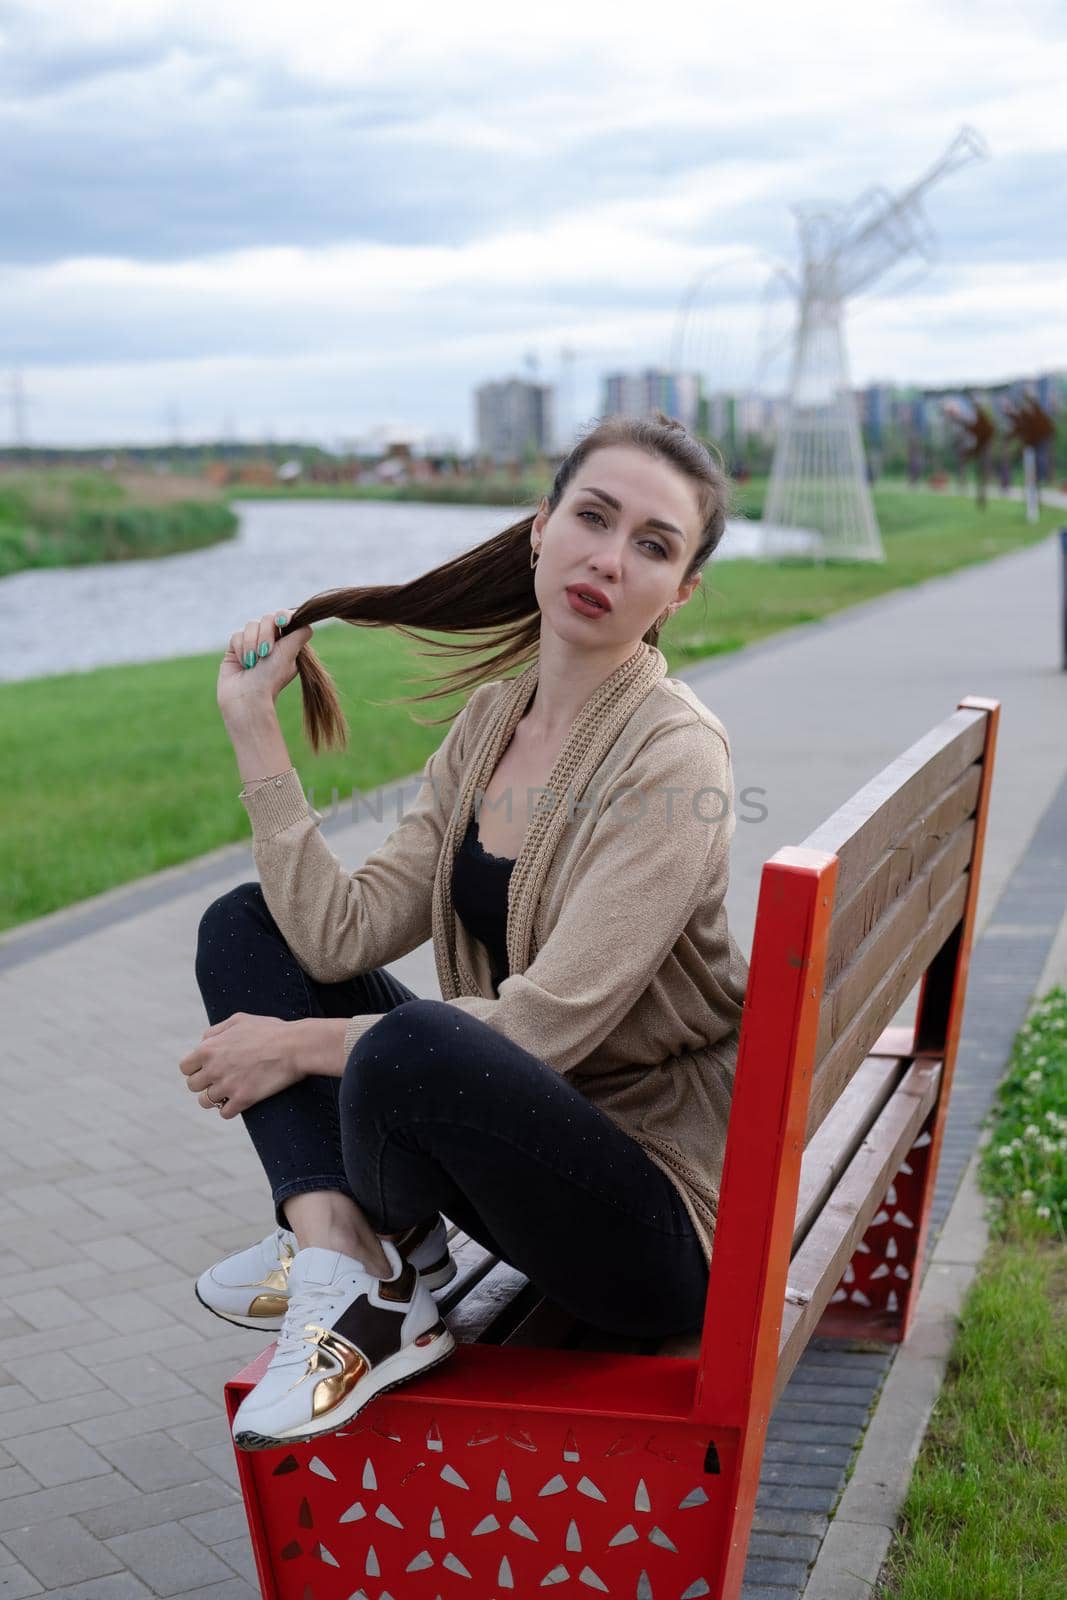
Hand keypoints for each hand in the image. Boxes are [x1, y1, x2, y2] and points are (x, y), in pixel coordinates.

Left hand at [179, 1012, 302, 1118]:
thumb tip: (204, 1041)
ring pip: (205, 1102)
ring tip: (229, 1092)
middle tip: (220, 1079)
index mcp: (209, 1048)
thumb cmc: (270, 1030)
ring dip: (215, 1099)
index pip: (185, 1067)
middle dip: (204, 1083)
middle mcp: (213, 1068)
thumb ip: (216, 1030)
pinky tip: (239, 1101)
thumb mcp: (239, 1020)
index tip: (208, 1068)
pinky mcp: (243, 1099)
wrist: (295, 1046)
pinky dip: (230, 1109)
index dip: (195, 1068)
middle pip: (192, 1086)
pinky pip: (224, 1113)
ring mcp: (227, 1085)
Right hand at [217, 608, 312, 728]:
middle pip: (268, 618)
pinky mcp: (236, 648)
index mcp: (287, 644)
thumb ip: (299, 634)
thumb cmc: (270, 677)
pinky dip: (241, 649)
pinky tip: (244, 664)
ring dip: (252, 644)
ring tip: (253, 663)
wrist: (247, 696)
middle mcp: (271, 642)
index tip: (282, 622)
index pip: (286, 618)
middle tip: (266, 653)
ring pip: (251, 625)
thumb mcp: (290, 654)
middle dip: (266, 635)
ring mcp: (253, 644)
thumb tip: (307, 622)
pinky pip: (237, 635)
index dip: (283, 616)